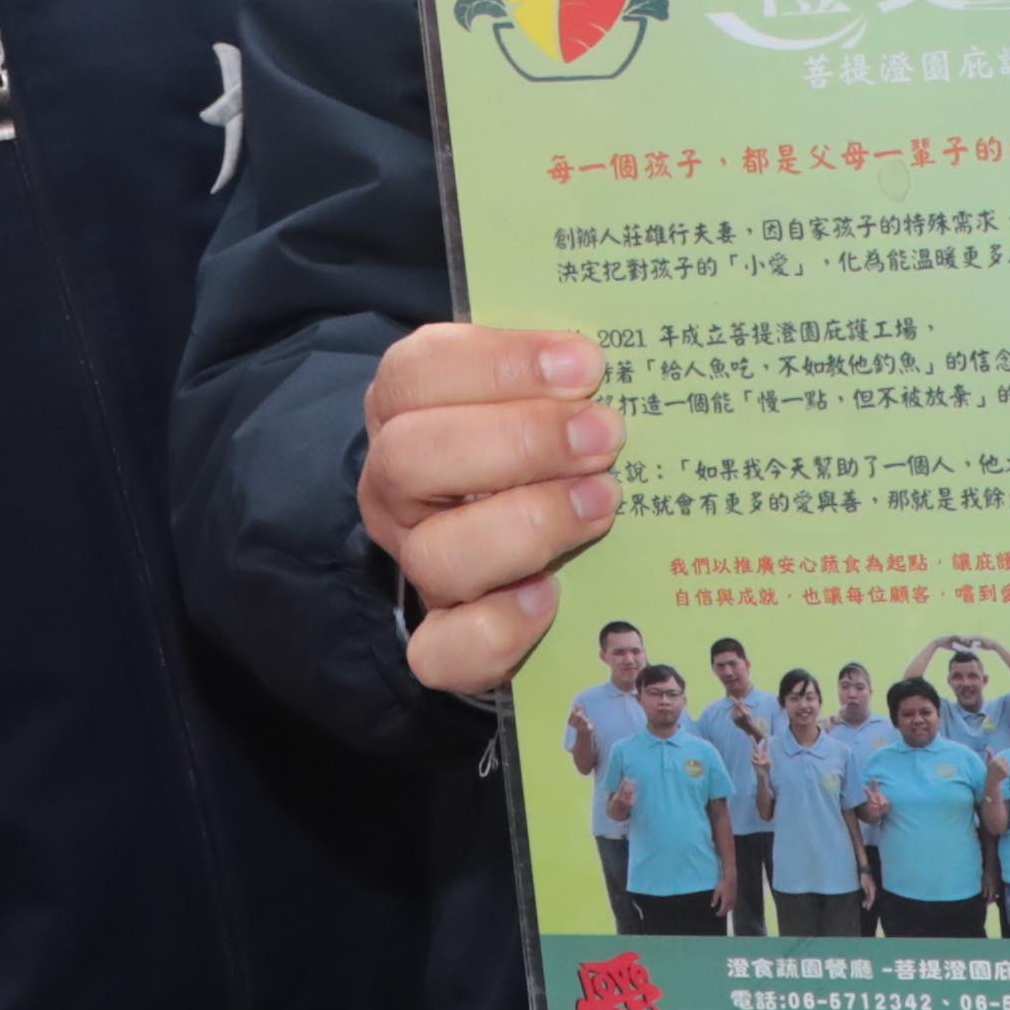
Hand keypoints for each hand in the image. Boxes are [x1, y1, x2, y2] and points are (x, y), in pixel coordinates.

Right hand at [356, 322, 616, 698]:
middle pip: (412, 458)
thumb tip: (613, 358)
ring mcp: (414, 565)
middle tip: (605, 435)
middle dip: (519, 441)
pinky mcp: (439, 641)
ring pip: (433, 555)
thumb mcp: (538, 397)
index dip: (499, 365)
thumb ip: (558, 377)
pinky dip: (498, 627)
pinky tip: (552, 596)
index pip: (417, 372)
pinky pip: (441, 651)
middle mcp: (396, 488)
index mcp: (406, 409)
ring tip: (602, 501)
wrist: (527, 557)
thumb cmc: (541, 450)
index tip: (585, 365)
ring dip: (527, 524)